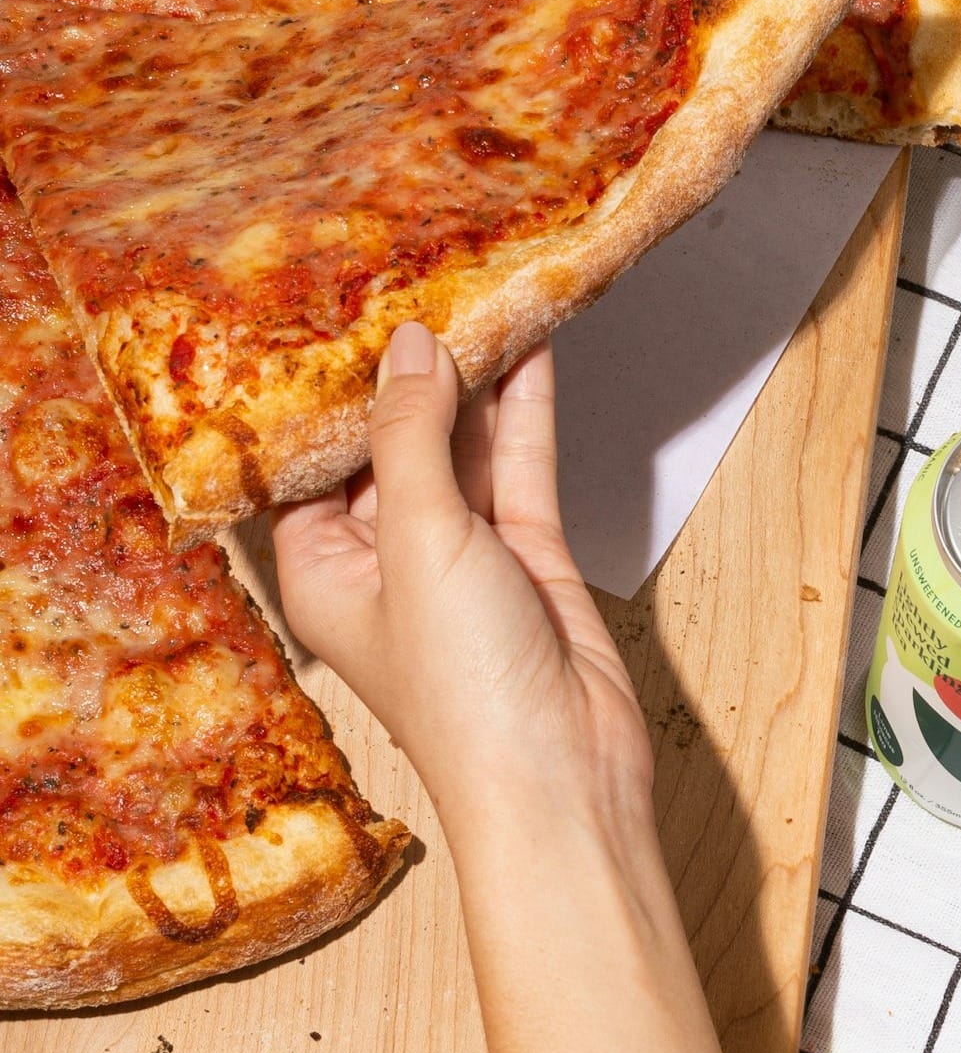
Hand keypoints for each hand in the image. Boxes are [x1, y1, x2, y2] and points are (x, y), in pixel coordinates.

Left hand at [273, 322, 651, 832]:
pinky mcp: (527, 557)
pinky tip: (526, 351)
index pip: (303, 460)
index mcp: (320, 570)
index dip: (315, 390)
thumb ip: (412, 437)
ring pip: (459, 448)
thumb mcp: (417, 543)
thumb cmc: (466, 692)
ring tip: (473, 293)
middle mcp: (384, 560)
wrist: (564, 773)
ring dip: (470, 381)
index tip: (324, 310)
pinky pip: (517, 468)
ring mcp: (461, 556)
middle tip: (408, 279)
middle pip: (386, 444)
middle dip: (400, 371)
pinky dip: (523, 412)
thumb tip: (410, 347)